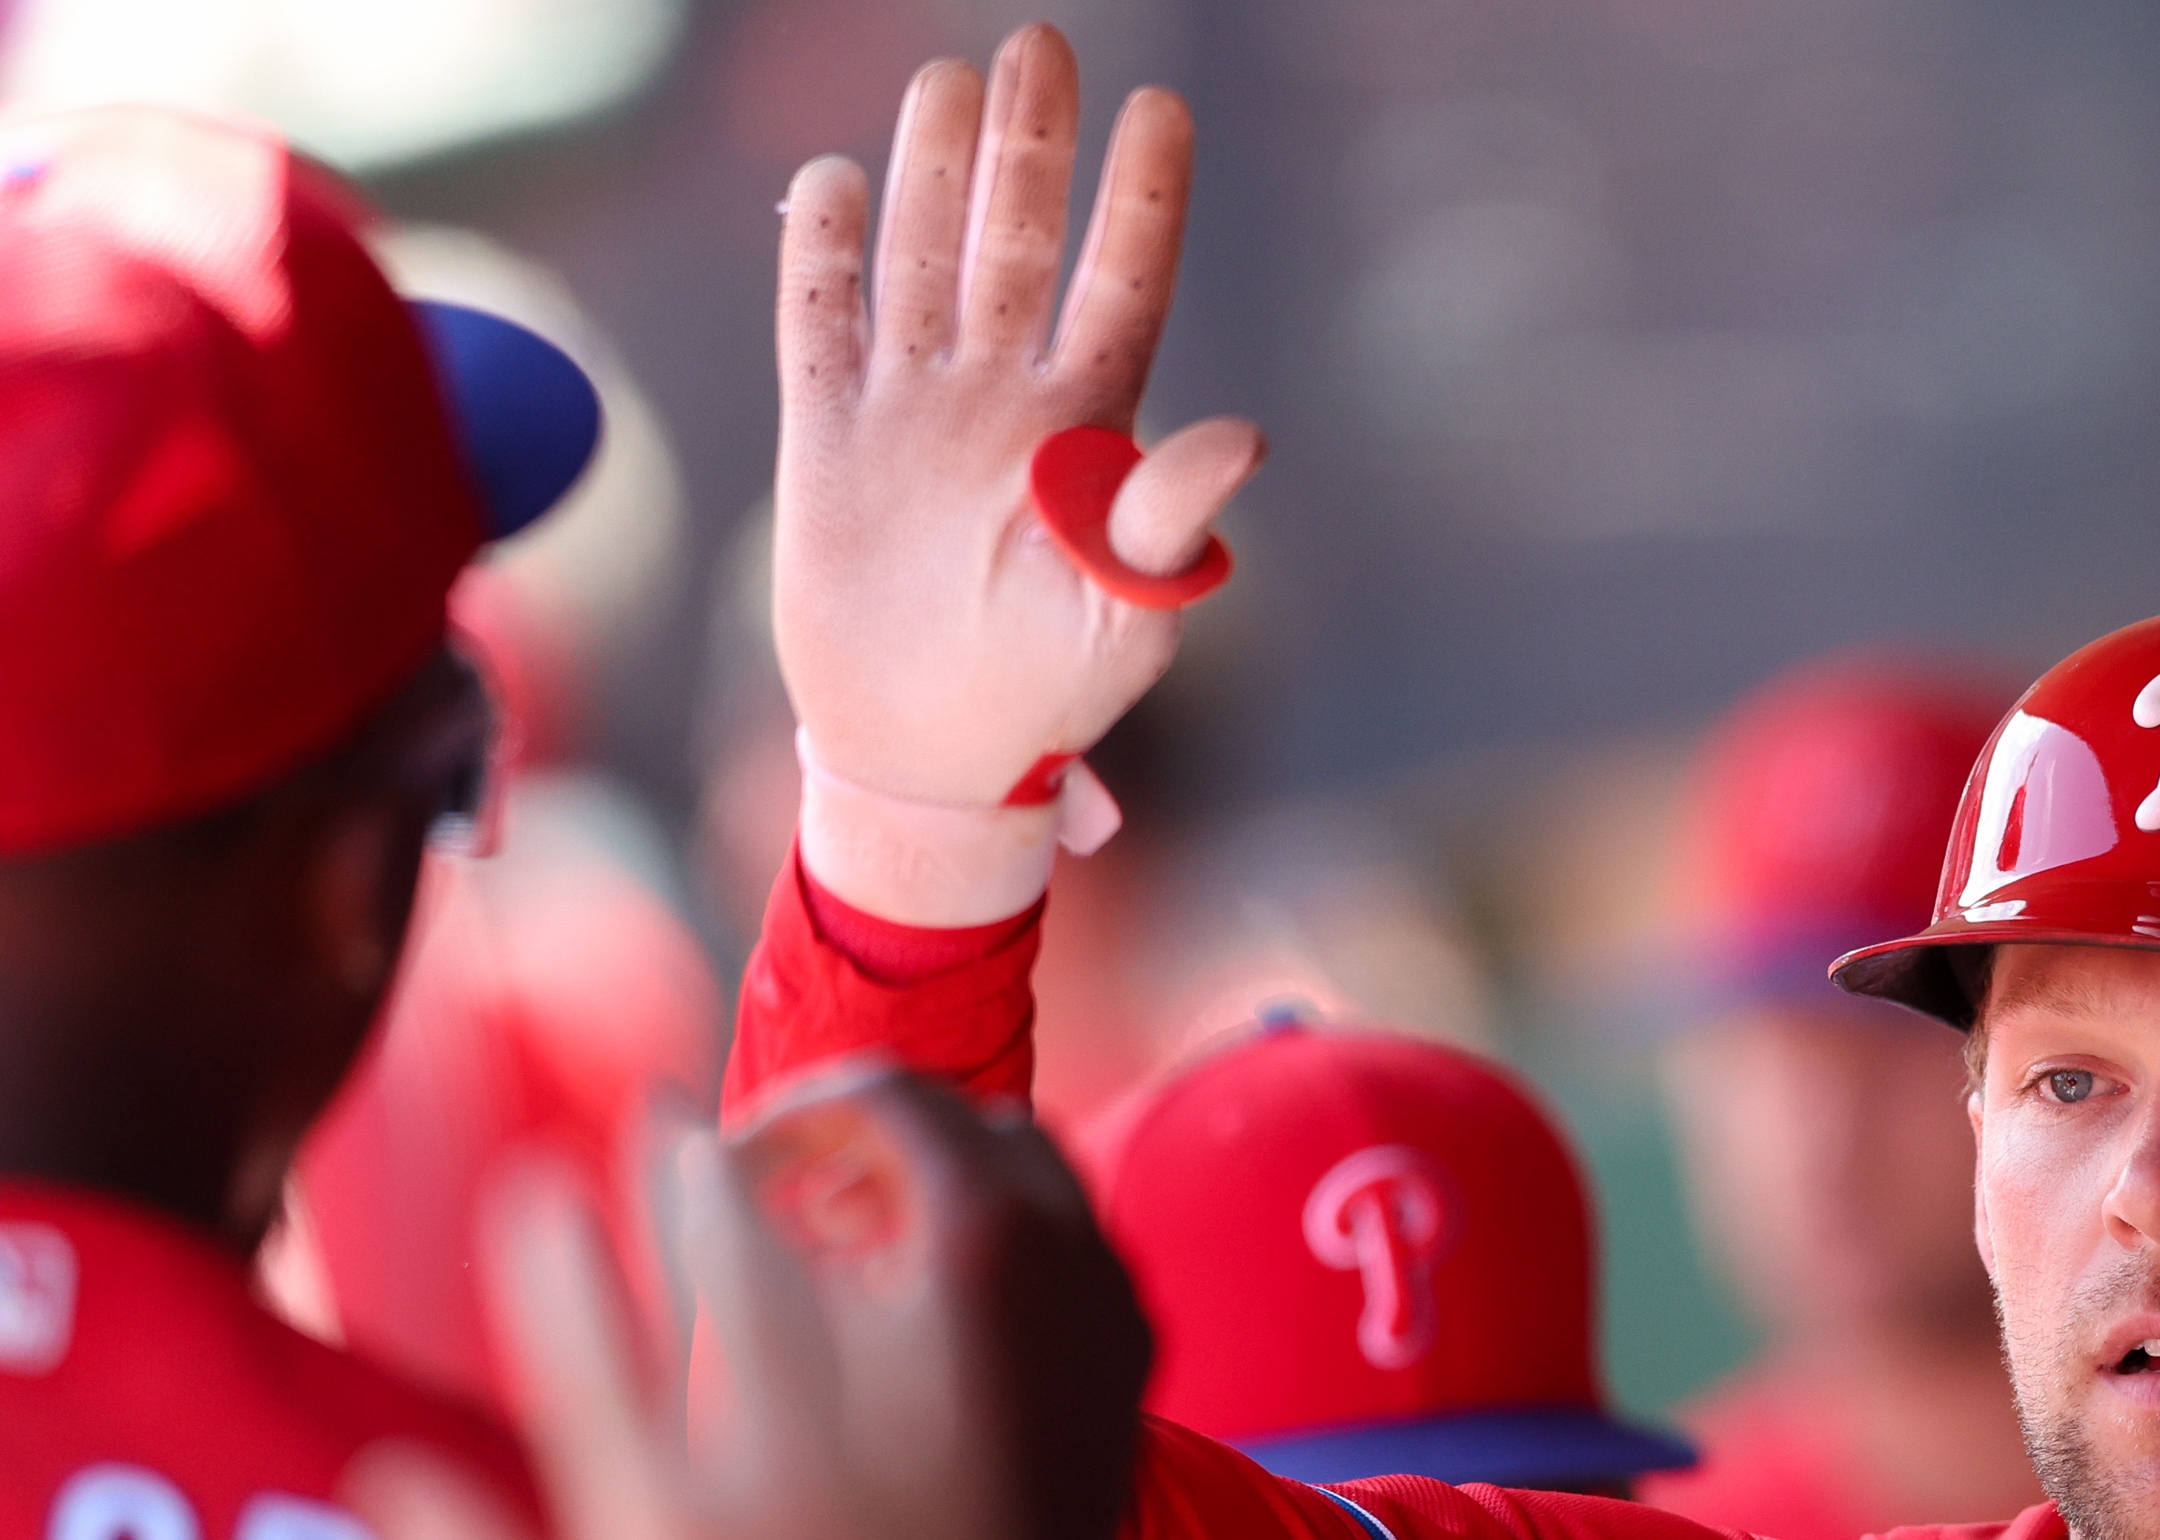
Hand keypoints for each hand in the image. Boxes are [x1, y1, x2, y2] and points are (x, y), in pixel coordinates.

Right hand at [356, 1068, 1156, 1539]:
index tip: (535, 1193)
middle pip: (758, 1273)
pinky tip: (950, 1205)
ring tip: (816, 1138)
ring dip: (861, 1170)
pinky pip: (1045, 1273)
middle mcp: (830, 1480)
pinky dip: (998, 1214)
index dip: (558, 1266)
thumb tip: (384, 1479)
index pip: (595, 1364)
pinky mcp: (1066, 1432)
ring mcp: (962, 1450)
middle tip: (668, 1123)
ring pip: (916, 1245)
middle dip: (698, 1175)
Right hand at [771, 24, 1263, 925]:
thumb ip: (1166, 521)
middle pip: (1017, 241)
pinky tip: (834, 186)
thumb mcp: (1121, 615)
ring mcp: (912, 409)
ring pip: (922, 260)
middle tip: (1040, 43)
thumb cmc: (1044, 696)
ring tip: (948, 76)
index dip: (1143, 199)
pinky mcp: (828, 438)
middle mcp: (1000, 398)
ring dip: (934, 170)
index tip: (1161, 107)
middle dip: (1030, 146)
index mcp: (1085, 432)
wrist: (923, 754)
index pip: (1124, 287)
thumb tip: (1245, 439)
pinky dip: (821, 259)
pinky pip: (819, 326)